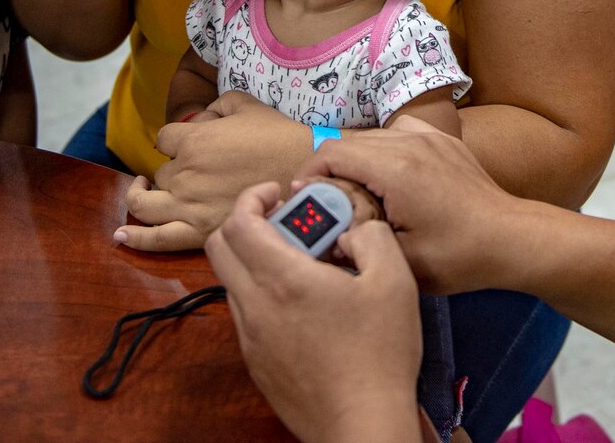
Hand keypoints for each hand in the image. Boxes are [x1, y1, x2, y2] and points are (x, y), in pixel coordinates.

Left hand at [115, 90, 306, 251]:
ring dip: (140, 196)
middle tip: (196, 169)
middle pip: (160, 172)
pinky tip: (120, 236)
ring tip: (143, 190)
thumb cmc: (278, 137)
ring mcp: (189, 206)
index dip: (176, 138)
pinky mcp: (199, 232)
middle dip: (174, 168)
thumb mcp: (245, 105)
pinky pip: (157, 239)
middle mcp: (185, 174)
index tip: (192, 141)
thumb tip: (201, 119)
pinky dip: (135, 239)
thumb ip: (215, 105)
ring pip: (144, 205)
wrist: (306, 175)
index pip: (164, 139)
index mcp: (193, 141)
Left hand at [205, 183, 423, 441]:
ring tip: (304, 265)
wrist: (361, 424)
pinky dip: (263, 293)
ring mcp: (250, 338)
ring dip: (256, 260)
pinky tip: (306, 305)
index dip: (252, 197)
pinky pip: (246, 313)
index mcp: (281, 279)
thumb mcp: (394, 280)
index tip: (278, 193)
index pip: (237, 222)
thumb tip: (351, 231)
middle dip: (247, 223)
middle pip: (220, 248)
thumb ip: (371, 236)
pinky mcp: (256, 363)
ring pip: (232, 281)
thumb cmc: (379, 353)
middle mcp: (253, 306)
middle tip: (286, 223)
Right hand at [296, 116, 532, 293]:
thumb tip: (320, 230)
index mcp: (394, 168)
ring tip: (356, 196)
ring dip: (356, 161)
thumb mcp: (401, 260)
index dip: (309, 175)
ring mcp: (429, 137)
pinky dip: (385, 150)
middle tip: (327, 205)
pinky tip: (390, 176)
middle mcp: (409, 142)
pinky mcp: (444, 141)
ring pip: (372, 137)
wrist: (511, 239)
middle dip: (329, 171)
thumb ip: (355, 240)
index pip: (332, 152)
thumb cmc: (458, 256)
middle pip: (349, 143)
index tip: (304, 202)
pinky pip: (399, 134)